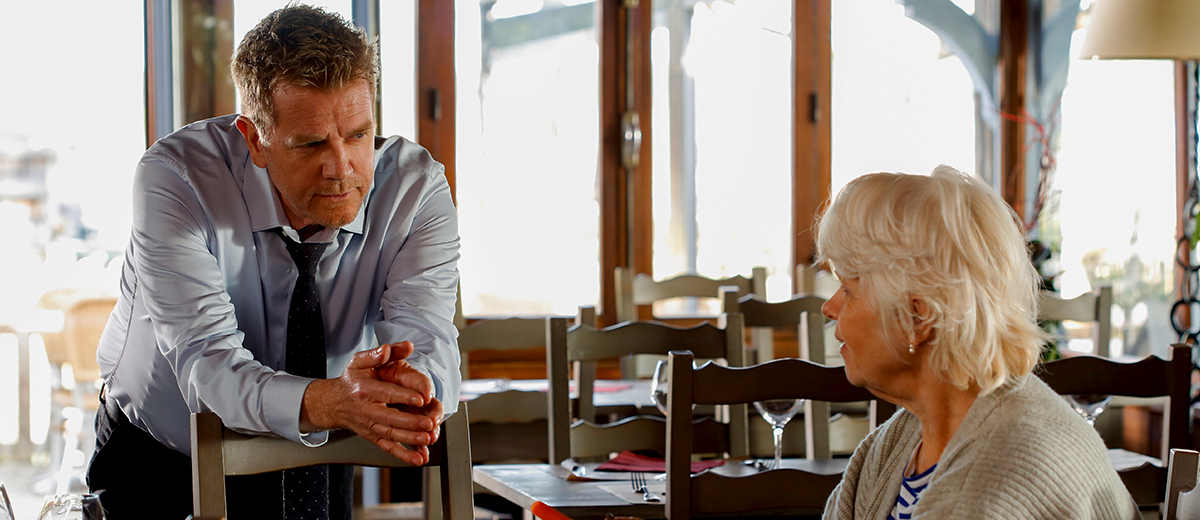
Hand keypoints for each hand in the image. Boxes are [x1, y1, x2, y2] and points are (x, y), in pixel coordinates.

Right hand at [299, 341, 441, 464]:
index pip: (386, 393)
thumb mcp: (360, 362)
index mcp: (364, 390)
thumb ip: (378, 354)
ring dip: (410, 439)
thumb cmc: (351, 380)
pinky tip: (417, 458)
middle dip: (411, 422)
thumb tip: (393, 347)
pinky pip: (389, 447)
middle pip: (390, 418)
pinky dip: (404, 455)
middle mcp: (366, 410)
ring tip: (426, 439)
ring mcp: (370, 426)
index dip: (404, 395)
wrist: (333, 403)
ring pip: (391, 434)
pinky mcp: (373, 437)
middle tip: (428, 423)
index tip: (421, 398)